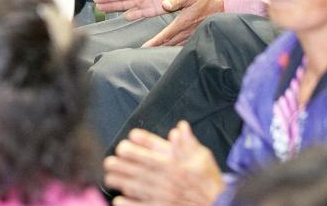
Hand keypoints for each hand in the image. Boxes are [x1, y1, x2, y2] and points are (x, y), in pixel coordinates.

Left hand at [103, 122, 223, 205]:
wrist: (217, 205)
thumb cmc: (209, 181)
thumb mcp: (203, 157)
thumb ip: (189, 143)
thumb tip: (180, 128)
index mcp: (174, 164)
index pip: (150, 152)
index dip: (135, 147)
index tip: (124, 143)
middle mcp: (166, 179)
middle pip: (137, 169)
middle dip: (120, 164)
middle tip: (108, 161)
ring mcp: (162, 196)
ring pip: (136, 187)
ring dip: (120, 181)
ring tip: (109, 177)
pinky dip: (128, 204)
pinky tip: (118, 200)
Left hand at [143, 0, 223, 46]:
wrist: (224, 5)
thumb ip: (177, 0)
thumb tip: (164, 4)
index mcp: (183, 23)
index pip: (165, 35)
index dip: (154, 42)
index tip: (145, 47)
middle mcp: (187, 32)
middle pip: (168, 43)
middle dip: (156, 48)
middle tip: (145, 52)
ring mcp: (192, 35)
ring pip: (175, 45)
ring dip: (165, 49)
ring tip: (154, 53)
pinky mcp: (197, 35)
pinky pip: (183, 45)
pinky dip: (175, 48)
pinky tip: (170, 49)